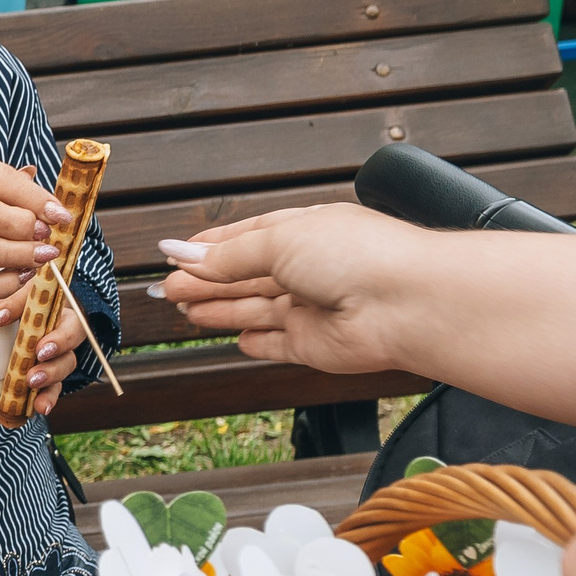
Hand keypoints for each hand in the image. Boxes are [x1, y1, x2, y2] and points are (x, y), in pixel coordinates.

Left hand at [0, 295, 86, 417]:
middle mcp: (67, 341)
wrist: (36, 309)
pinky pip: (52, 389)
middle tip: (33, 376)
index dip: (59, 341)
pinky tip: (38, 408)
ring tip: (33, 394)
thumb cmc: (32, 298)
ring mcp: (58, 360)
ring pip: (61, 375)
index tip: (40, 350)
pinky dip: (46, 399)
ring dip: (48, 386)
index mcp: (67, 317)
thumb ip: (14, 302)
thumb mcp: (26, 293)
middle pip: (69, 357)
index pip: (72, 328)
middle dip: (51, 369)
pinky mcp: (49, 375)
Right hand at [153, 203, 429, 373]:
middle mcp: (310, 269)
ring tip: (183, 309)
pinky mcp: (315, 345)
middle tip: (169, 288)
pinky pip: (278, 345)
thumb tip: (181, 252)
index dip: (211, 248)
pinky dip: (256, 343)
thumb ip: (226, 255)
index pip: (248, 237)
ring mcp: (312, 308)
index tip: (177, 255)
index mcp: (305, 231)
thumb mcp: (278, 241)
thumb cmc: (358, 255)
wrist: (406, 303)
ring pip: (255, 309)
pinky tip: (236, 339)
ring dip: (219, 309)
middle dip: (206, 281)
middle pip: (246, 276)